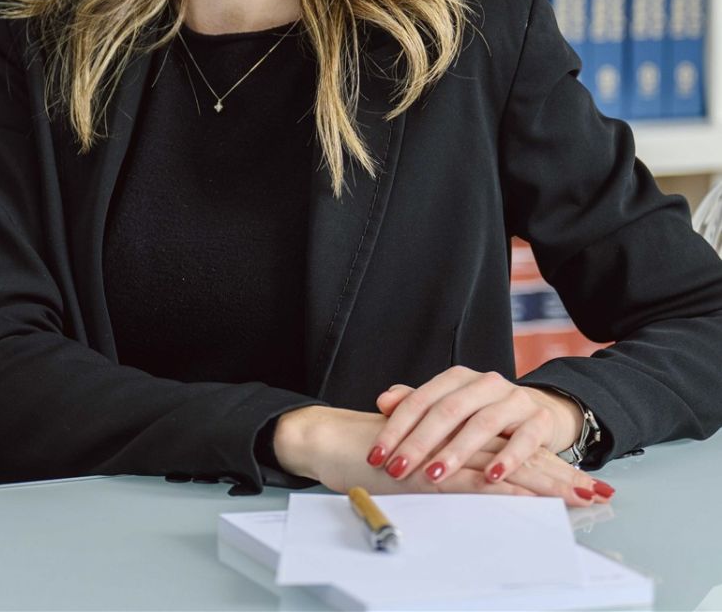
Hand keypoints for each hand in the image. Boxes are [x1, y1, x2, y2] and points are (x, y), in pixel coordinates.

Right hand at [273, 405, 608, 505]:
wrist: (334, 441)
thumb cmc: (372, 454)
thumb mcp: (417, 462)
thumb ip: (443, 467)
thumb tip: (475, 487)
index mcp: (460, 435)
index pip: (514, 450)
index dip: (550, 466)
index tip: (585, 485)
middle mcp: (459, 436)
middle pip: (520, 455)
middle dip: (561, 476)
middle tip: (600, 492)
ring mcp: (445, 449)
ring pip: (505, 466)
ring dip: (545, 483)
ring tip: (581, 497)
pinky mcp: (429, 465)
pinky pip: (471, 478)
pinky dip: (501, 488)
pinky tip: (527, 498)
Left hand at [367, 368, 613, 502]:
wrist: (542, 413)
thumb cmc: (485, 415)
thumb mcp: (451, 408)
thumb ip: (417, 404)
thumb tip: (383, 401)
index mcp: (458, 379)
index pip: (421, 400)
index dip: (397, 427)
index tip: (377, 455)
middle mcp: (485, 384)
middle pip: (448, 411)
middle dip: (419, 442)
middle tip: (398, 470)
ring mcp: (514, 400)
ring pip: (482, 423)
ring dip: (457, 451)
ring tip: (435, 475)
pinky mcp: (540, 420)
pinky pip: (524, 438)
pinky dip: (507, 458)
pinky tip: (490, 476)